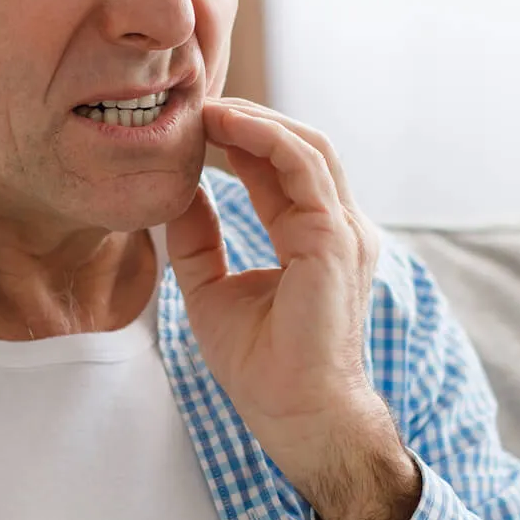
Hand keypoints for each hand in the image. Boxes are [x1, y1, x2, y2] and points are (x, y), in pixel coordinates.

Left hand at [165, 98, 419, 519]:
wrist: (296, 416)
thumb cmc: (263, 367)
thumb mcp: (212, 290)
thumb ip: (199, 240)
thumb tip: (176, 194)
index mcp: (314, 238)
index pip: (280, 169)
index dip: (240, 140)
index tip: (194, 124)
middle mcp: (337, 228)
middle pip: (299, 147)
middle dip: (249, 119)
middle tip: (197, 104)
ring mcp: (343, 231)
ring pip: (307, 146)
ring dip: (256, 120)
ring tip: (207, 108)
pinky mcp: (336, 239)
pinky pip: (304, 167)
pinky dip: (265, 138)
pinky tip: (227, 126)